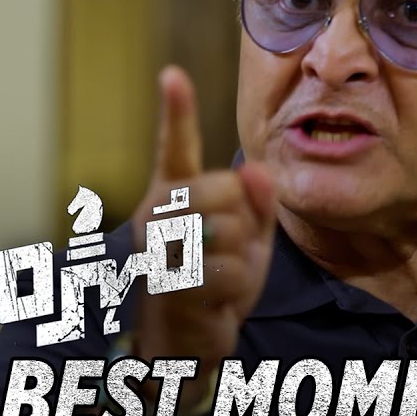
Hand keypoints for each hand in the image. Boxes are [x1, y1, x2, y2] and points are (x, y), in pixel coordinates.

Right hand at [132, 67, 276, 403]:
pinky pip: (227, 271)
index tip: (173, 73)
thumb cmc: (214, 278)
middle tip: (230, 244)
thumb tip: (256, 170)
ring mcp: (159, 251)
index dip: (176, 110)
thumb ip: (259, 201)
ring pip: (228, 230)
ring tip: (221, 275)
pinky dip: (236, 288)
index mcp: (174, 194)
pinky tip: (218, 300)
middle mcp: (157, 216)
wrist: (185, 341)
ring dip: (242, 258)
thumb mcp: (249, 235)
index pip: (176, 146)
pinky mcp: (169, 286)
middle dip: (243, 216)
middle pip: (222, 188)